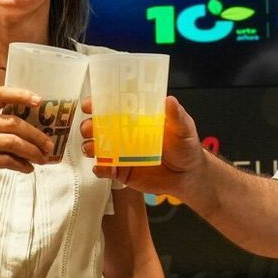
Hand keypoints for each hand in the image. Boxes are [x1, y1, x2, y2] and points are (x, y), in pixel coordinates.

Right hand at [0, 87, 56, 192]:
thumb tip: (46, 129)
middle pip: (13, 123)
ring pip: (12, 142)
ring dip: (32, 151)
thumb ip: (9, 123)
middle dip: (36, 135)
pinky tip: (29, 168)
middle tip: (49, 145)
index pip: (2, 94)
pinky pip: (6, 160)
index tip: (39, 101)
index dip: (21, 95)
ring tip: (43, 159)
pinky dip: (22, 164)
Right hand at [79, 95, 205, 197]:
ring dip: (90, 146)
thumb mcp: (184, 128)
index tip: (90, 104)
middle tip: (89, 128)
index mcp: (136, 119)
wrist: (188, 176)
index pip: (112, 107)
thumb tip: (169, 100)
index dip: (97, 104)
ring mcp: (121, 153)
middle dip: (89, 126)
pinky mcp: (121, 171)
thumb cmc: (186, 147)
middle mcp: (124, 134)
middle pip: (98, 127)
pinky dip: (100, 169)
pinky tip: (103, 167)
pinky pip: (104, 170)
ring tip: (92, 148)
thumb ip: (176, 116)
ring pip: (96, 147)